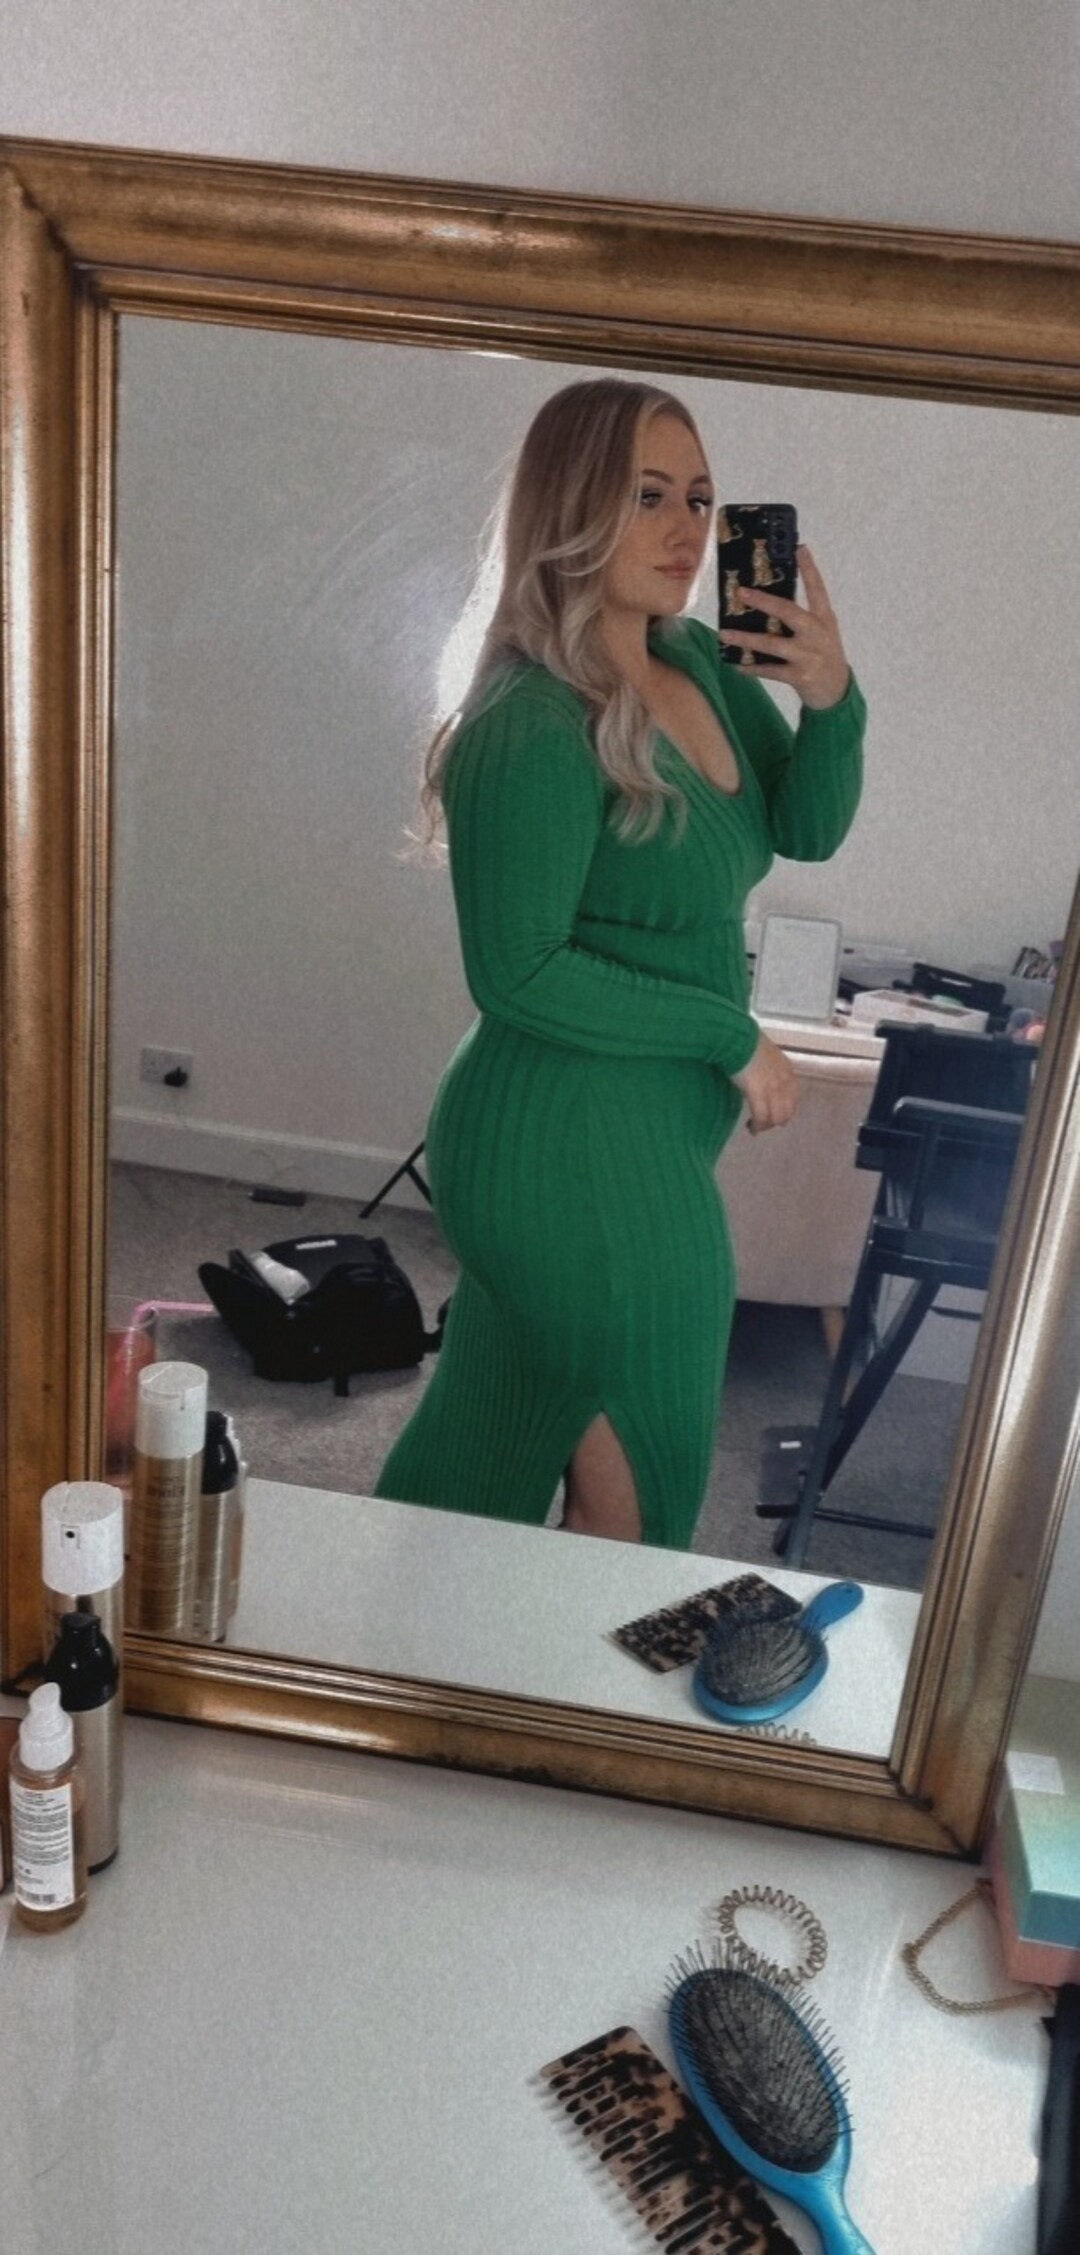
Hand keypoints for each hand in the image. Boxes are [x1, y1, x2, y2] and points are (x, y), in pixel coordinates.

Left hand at [719, 545, 849, 709]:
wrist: (836, 690)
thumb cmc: (823, 654)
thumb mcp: (822, 631)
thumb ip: (802, 616)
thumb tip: (766, 601)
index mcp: (824, 619)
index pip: (818, 588)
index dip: (809, 568)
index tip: (799, 548)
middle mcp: (817, 634)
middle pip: (789, 612)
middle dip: (764, 601)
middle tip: (741, 592)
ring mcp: (808, 656)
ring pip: (772, 644)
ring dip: (746, 639)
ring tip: (724, 634)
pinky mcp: (799, 676)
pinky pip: (769, 670)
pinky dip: (751, 667)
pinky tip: (736, 664)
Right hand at [731, 1031, 798, 1133]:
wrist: (738, 1039)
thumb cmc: (746, 1042)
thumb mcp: (764, 1055)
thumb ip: (767, 1067)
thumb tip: (759, 1075)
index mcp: (787, 1072)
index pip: (794, 1098)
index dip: (786, 1110)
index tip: (775, 1115)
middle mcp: (784, 1083)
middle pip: (787, 1112)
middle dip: (776, 1121)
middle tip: (763, 1124)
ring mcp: (772, 1090)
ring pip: (775, 1118)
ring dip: (766, 1126)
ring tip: (755, 1128)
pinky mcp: (758, 1095)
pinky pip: (761, 1117)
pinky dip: (757, 1126)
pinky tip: (751, 1127)